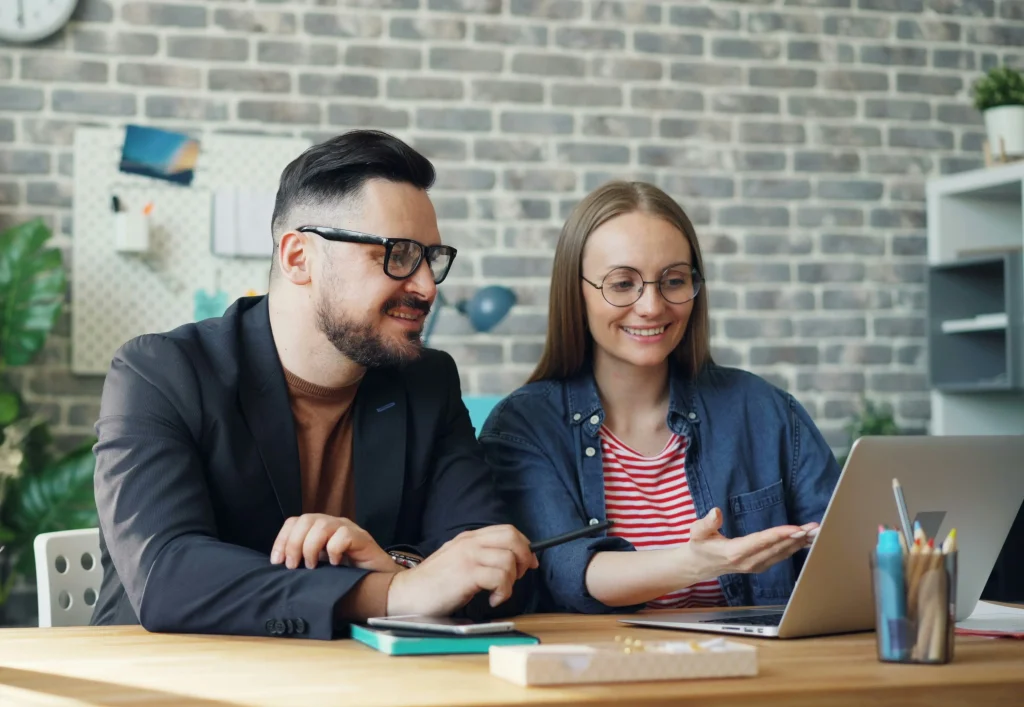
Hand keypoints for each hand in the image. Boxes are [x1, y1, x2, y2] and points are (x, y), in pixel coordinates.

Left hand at [270, 514, 395, 572]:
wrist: (379, 582)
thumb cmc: (346, 576)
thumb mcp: (318, 567)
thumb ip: (302, 562)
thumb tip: (278, 566)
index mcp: (318, 529)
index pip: (294, 522)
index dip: (282, 539)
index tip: (277, 562)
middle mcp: (332, 524)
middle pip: (306, 519)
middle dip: (294, 543)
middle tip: (294, 566)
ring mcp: (348, 529)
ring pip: (323, 525)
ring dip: (311, 547)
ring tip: (313, 566)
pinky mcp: (362, 538)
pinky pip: (343, 535)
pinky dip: (334, 550)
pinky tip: (336, 564)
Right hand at [386, 525, 538, 616]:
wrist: (405, 594)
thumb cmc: (432, 584)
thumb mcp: (457, 561)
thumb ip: (479, 556)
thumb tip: (510, 562)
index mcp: (468, 538)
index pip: (507, 530)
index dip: (524, 546)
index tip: (528, 563)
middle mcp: (469, 542)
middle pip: (512, 537)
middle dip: (524, 558)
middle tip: (518, 577)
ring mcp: (467, 556)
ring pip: (509, 559)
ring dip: (511, 581)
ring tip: (498, 593)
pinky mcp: (466, 573)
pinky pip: (500, 577)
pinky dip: (503, 592)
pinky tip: (492, 600)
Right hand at [683, 508, 817, 576]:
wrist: (700, 566)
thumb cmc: (699, 545)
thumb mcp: (696, 532)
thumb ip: (706, 522)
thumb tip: (716, 511)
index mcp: (735, 552)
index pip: (761, 542)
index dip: (779, 535)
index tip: (796, 528)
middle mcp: (749, 562)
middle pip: (777, 548)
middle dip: (797, 537)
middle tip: (815, 528)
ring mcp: (756, 566)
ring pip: (782, 554)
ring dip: (800, 543)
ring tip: (816, 533)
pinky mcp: (761, 566)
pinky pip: (781, 557)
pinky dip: (795, 548)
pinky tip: (806, 541)